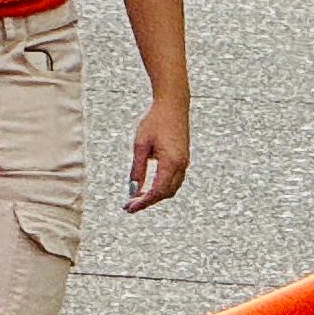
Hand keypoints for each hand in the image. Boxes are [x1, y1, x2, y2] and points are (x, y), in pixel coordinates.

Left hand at [125, 94, 190, 210]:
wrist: (173, 106)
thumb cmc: (154, 122)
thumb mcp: (140, 145)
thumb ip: (137, 169)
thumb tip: (133, 189)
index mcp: (171, 163)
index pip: (157, 191)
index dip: (143, 202)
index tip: (129, 208)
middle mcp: (181, 165)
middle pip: (165, 193)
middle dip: (148, 201)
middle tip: (130, 206)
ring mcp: (184, 162)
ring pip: (171, 188)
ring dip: (155, 196)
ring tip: (137, 198)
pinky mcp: (183, 159)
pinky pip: (174, 180)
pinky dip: (162, 187)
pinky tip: (148, 187)